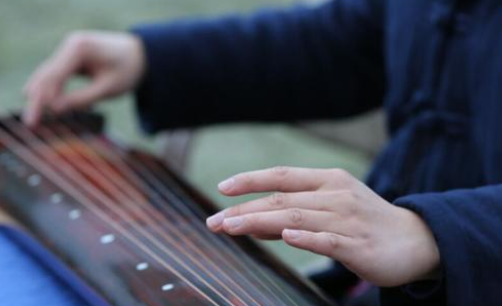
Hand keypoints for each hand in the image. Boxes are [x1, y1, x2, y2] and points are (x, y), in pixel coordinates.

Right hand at [23, 31, 145, 125]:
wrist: (142, 55)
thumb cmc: (128, 71)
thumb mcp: (108, 88)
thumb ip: (82, 98)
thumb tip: (55, 109)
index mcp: (80, 48)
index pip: (54, 75)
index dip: (43, 97)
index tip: (36, 117)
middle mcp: (70, 44)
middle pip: (46, 75)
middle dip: (37, 99)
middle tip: (30, 123)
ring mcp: (70, 49)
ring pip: (49, 75)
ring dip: (41, 96)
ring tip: (34, 120)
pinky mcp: (72, 57)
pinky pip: (58, 75)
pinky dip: (53, 91)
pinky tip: (46, 108)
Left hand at [206, 166, 439, 286]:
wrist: (416, 240)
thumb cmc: (365, 222)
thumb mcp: (331, 208)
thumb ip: (294, 212)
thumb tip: (253, 221)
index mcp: (328, 181)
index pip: (282, 175)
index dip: (251, 180)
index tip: (222, 188)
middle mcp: (335, 196)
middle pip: (282, 199)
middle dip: (244, 209)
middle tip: (214, 222)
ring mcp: (347, 220)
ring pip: (297, 217)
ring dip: (260, 222)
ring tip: (231, 227)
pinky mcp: (359, 246)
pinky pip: (329, 240)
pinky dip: (306, 237)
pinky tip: (286, 237)